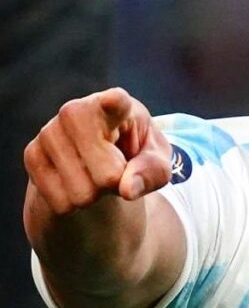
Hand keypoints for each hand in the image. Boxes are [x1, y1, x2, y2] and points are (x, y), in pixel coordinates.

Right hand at [24, 87, 171, 214]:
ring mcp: (50, 132)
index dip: (114, 104)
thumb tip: (127, 189)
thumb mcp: (157, 164)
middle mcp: (77, 112)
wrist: (100, 157)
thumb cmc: (136, 155)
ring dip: (95, 196)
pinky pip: (60, 203)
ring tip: (96, 174)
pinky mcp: (32, 155)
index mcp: (118, 105)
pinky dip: (74, 205)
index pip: (116, 103)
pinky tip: (76, 181)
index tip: (113, 102)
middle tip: (115, 170)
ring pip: (81, 194)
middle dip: (116, 185)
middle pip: (106, 176)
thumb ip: (152, 173)